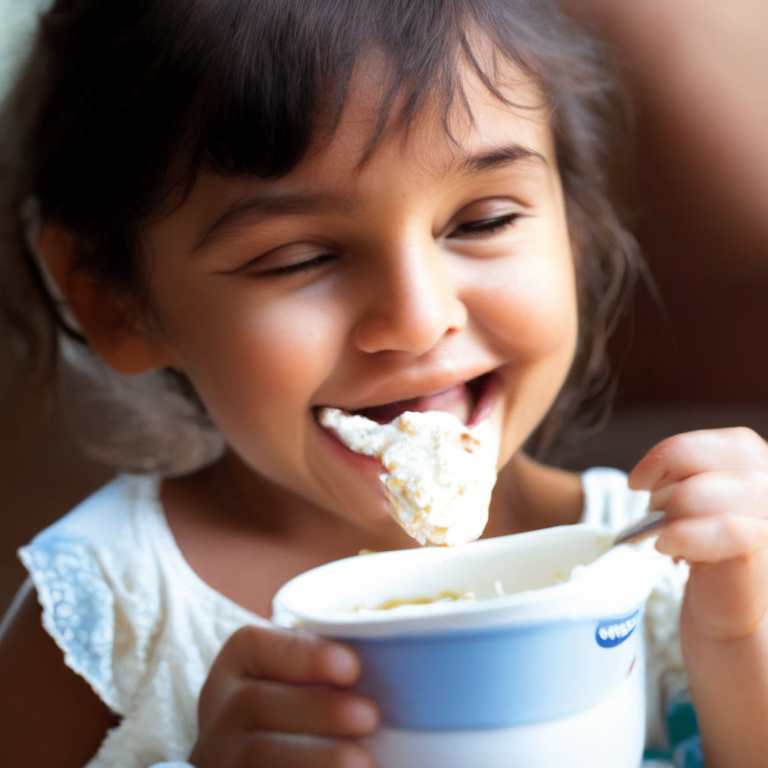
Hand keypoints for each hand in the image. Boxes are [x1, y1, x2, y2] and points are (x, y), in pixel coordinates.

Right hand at [189, 625, 378, 767]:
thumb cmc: (296, 709)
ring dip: (313, 758)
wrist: (259, 760)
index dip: (303, 654)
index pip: (254, 646)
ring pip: (255, 756)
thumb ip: (328, 669)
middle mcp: (219, 711)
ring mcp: (219, 758)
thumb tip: (401, 661)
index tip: (352, 665)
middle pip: (256, 703)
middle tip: (370, 716)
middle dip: (318, 708)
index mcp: (236, 666)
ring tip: (363, 762)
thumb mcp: (298, 679)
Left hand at [629, 428, 767, 640]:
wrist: (724, 613)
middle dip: (669, 485)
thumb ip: (691, 475)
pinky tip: (666, 546)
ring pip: (709, 493)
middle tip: (654, 514)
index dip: (676, 452)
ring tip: (665, 535)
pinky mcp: (760, 554)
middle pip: (718, 463)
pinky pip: (727, 531)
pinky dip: (684, 534)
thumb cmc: (706, 552)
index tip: (639, 480)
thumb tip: (651, 473)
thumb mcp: (697, 500)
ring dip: (671, 512)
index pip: (732, 441)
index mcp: (765, 470)